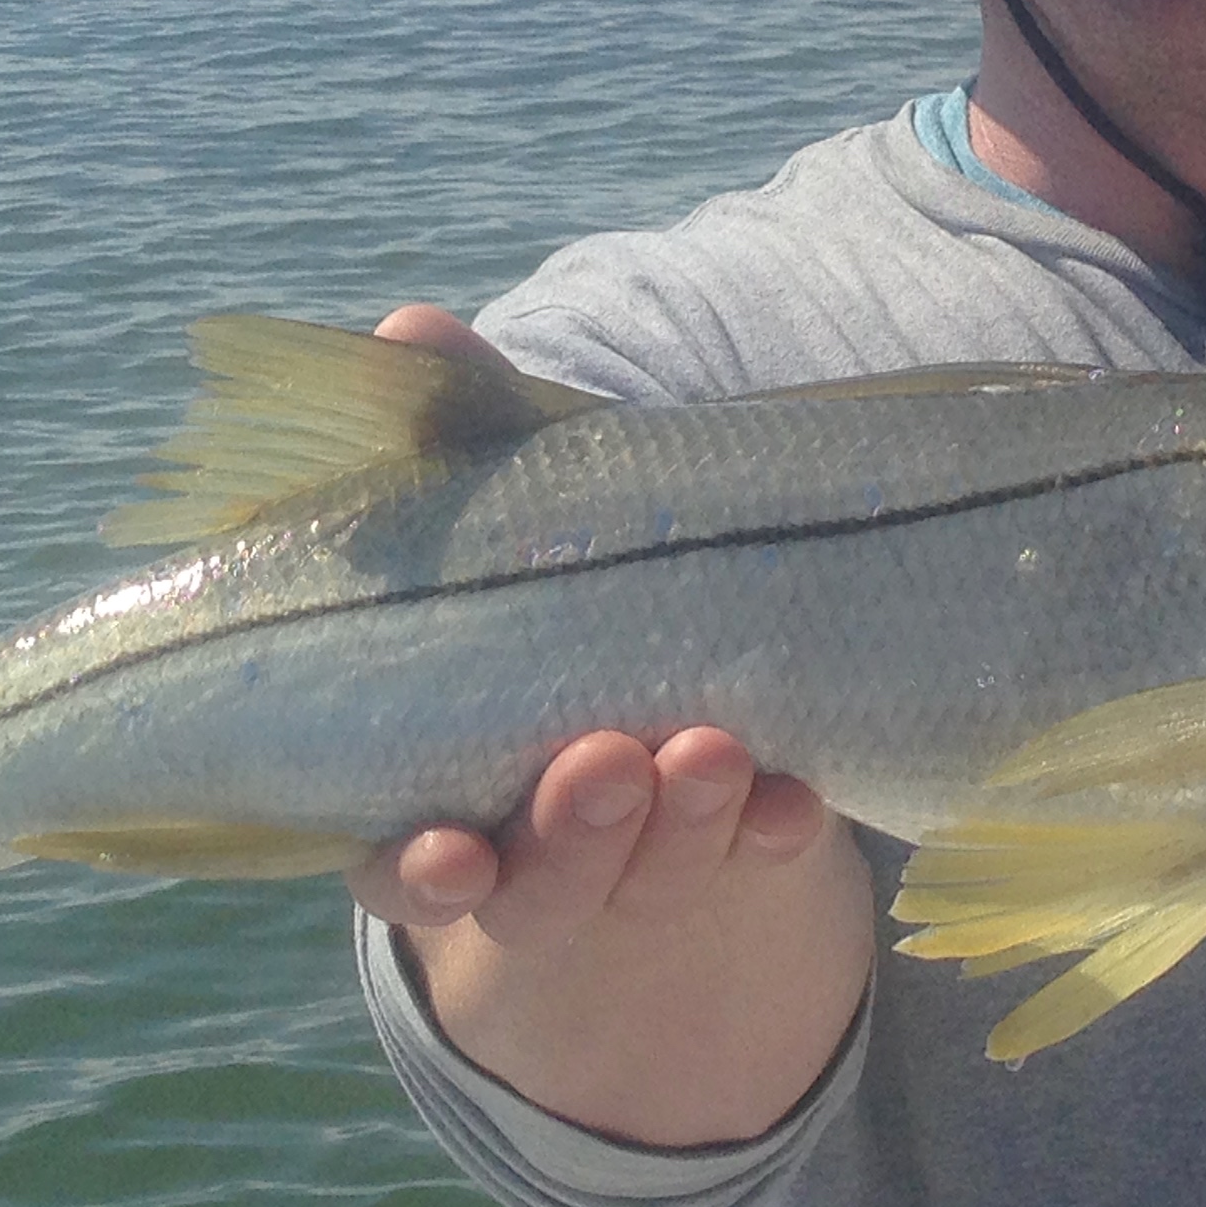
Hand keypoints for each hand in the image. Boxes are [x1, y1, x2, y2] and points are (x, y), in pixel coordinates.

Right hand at [346, 306, 876, 1145]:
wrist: (673, 687)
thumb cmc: (548, 594)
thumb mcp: (507, 519)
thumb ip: (456, 436)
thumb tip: (408, 324)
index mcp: (433, 802)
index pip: (405, 869)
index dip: (421, 873)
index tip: (449, 854)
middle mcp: (534, 857)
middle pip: (543, 883)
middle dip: (577, 831)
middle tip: (608, 759)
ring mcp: (645, 868)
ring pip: (656, 872)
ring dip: (683, 821)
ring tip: (712, 748)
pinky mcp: (744, 850)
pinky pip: (764, 854)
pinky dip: (778, 828)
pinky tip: (801, 798)